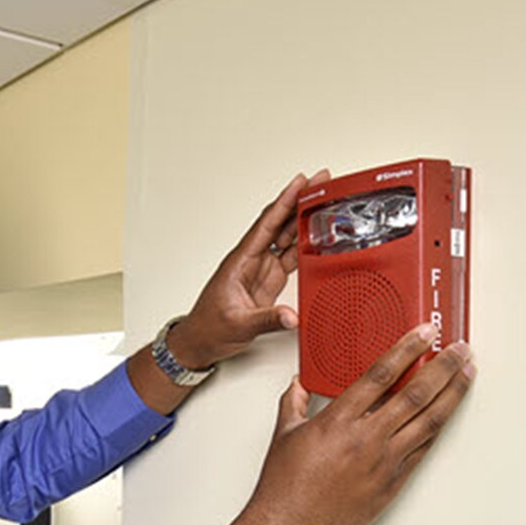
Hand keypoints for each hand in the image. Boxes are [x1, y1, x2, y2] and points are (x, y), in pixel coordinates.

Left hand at [165, 169, 330, 370]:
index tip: (301, 183)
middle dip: (300, 202)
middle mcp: (252, 260)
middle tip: (321, 182)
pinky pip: (290, 257)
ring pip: (286, 237)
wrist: (200, 341)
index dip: (284, 202)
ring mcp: (261, 269)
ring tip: (325, 201)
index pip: (266, 224)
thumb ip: (267, 320)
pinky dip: (305, 245)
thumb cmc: (209, 328)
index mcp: (240, 261)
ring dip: (304, 219)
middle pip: (279, 223)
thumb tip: (291, 316)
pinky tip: (318, 236)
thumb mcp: (238, 325)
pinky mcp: (268, 281)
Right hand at [180, 323, 475, 524]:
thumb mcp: (284, 434)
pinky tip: (447, 415)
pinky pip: (422, 451)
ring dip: (452, 395)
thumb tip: (298, 385)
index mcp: (338, 420)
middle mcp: (366, 438)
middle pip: (416, 394)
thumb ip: (294, 403)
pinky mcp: (392, 484)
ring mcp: (383, 462)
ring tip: (466, 376)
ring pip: (429, 422)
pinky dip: (437, 429)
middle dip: (444, 368)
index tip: (426, 334)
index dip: (408, 349)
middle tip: (460, 350)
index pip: (382, 374)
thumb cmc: (284, 486)